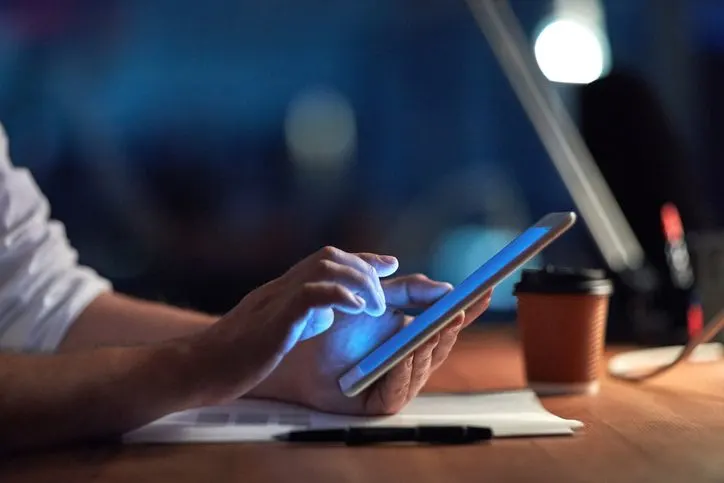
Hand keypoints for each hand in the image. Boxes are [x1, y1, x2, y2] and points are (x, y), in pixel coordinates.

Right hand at [190, 246, 399, 403]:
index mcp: (283, 290)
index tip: (386, 264)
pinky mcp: (273, 320)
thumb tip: (328, 311)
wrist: (197, 368)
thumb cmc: (235, 356)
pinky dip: (340, 297)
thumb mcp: (275, 329)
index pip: (326, 261)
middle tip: (383, 295)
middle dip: (364, 269)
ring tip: (374, 307)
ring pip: (325, 268)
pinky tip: (357, 310)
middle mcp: (281, 287)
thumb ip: (301, 315)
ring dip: (358, 282)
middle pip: (330, 257)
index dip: (361, 259)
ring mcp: (276, 300)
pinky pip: (311, 295)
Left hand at [247, 274, 490, 414]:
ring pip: (423, 366)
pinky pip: (400, 388)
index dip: (467, 310)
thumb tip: (445, 287)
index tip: (484, 291)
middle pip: (440, 346)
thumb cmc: (336, 324)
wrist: (299, 345)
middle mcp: (410, 360)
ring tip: (435, 326)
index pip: (447, 323)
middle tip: (458, 309)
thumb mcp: (378, 298)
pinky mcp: (381, 403)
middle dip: (450, 328)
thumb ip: (409, 291)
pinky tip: (406, 353)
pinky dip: (405, 370)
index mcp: (414, 335)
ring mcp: (397, 382)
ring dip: (430, 346)